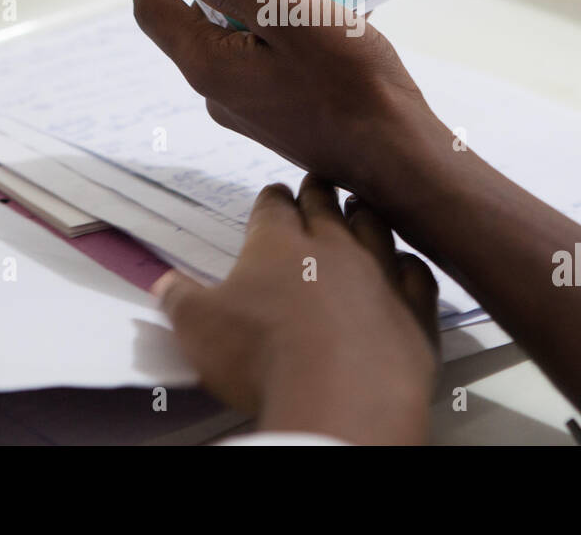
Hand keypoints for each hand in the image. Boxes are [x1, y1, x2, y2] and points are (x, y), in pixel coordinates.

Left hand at [132, 0, 448, 198]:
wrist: (396, 153)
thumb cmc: (351, 86)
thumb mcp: (288, 14)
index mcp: (209, 64)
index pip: (153, 8)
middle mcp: (218, 90)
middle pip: (189, 21)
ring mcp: (248, 105)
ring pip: (231, 37)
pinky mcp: (277, 111)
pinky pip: (261, 55)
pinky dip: (275, 25)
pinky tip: (315, 10)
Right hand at [154, 176, 438, 443]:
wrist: (341, 395)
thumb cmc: (264, 359)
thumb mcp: (198, 329)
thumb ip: (180, 300)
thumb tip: (163, 285)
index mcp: (277, 244)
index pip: (273, 206)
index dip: (271, 201)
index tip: (272, 198)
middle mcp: (332, 245)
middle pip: (326, 204)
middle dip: (319, 192)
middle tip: (318, 185)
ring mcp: (379, 271)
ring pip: (375, 226)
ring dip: (366, 216)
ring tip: (360, 209)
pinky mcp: (414, 306)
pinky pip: (417, 272)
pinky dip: (409, 265)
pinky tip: (405, 265)